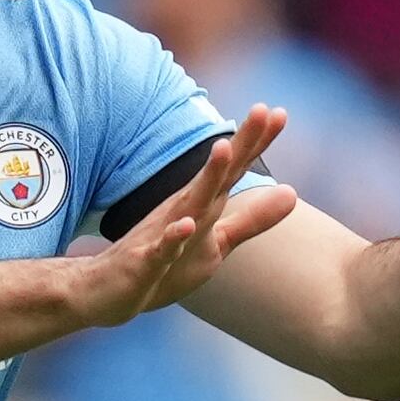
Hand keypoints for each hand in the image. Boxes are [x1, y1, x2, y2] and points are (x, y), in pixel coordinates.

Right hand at [60, 105, 292, 328]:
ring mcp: (163, 234)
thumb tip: (293, 194)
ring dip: (207, 178)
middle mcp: (184, 210)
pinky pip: (161, 250)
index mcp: (202, 204)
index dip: (257, 142)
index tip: (280, 113)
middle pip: (218, 175)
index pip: (234, 170)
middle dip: (240, 144)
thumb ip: (253, 220)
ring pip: (189, 204)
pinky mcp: (145, 262)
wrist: (107, 290)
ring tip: (224, 148)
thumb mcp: (217, 241)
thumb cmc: (165, 261)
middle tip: (262, 109)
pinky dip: (173, 238)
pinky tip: (187, 225)